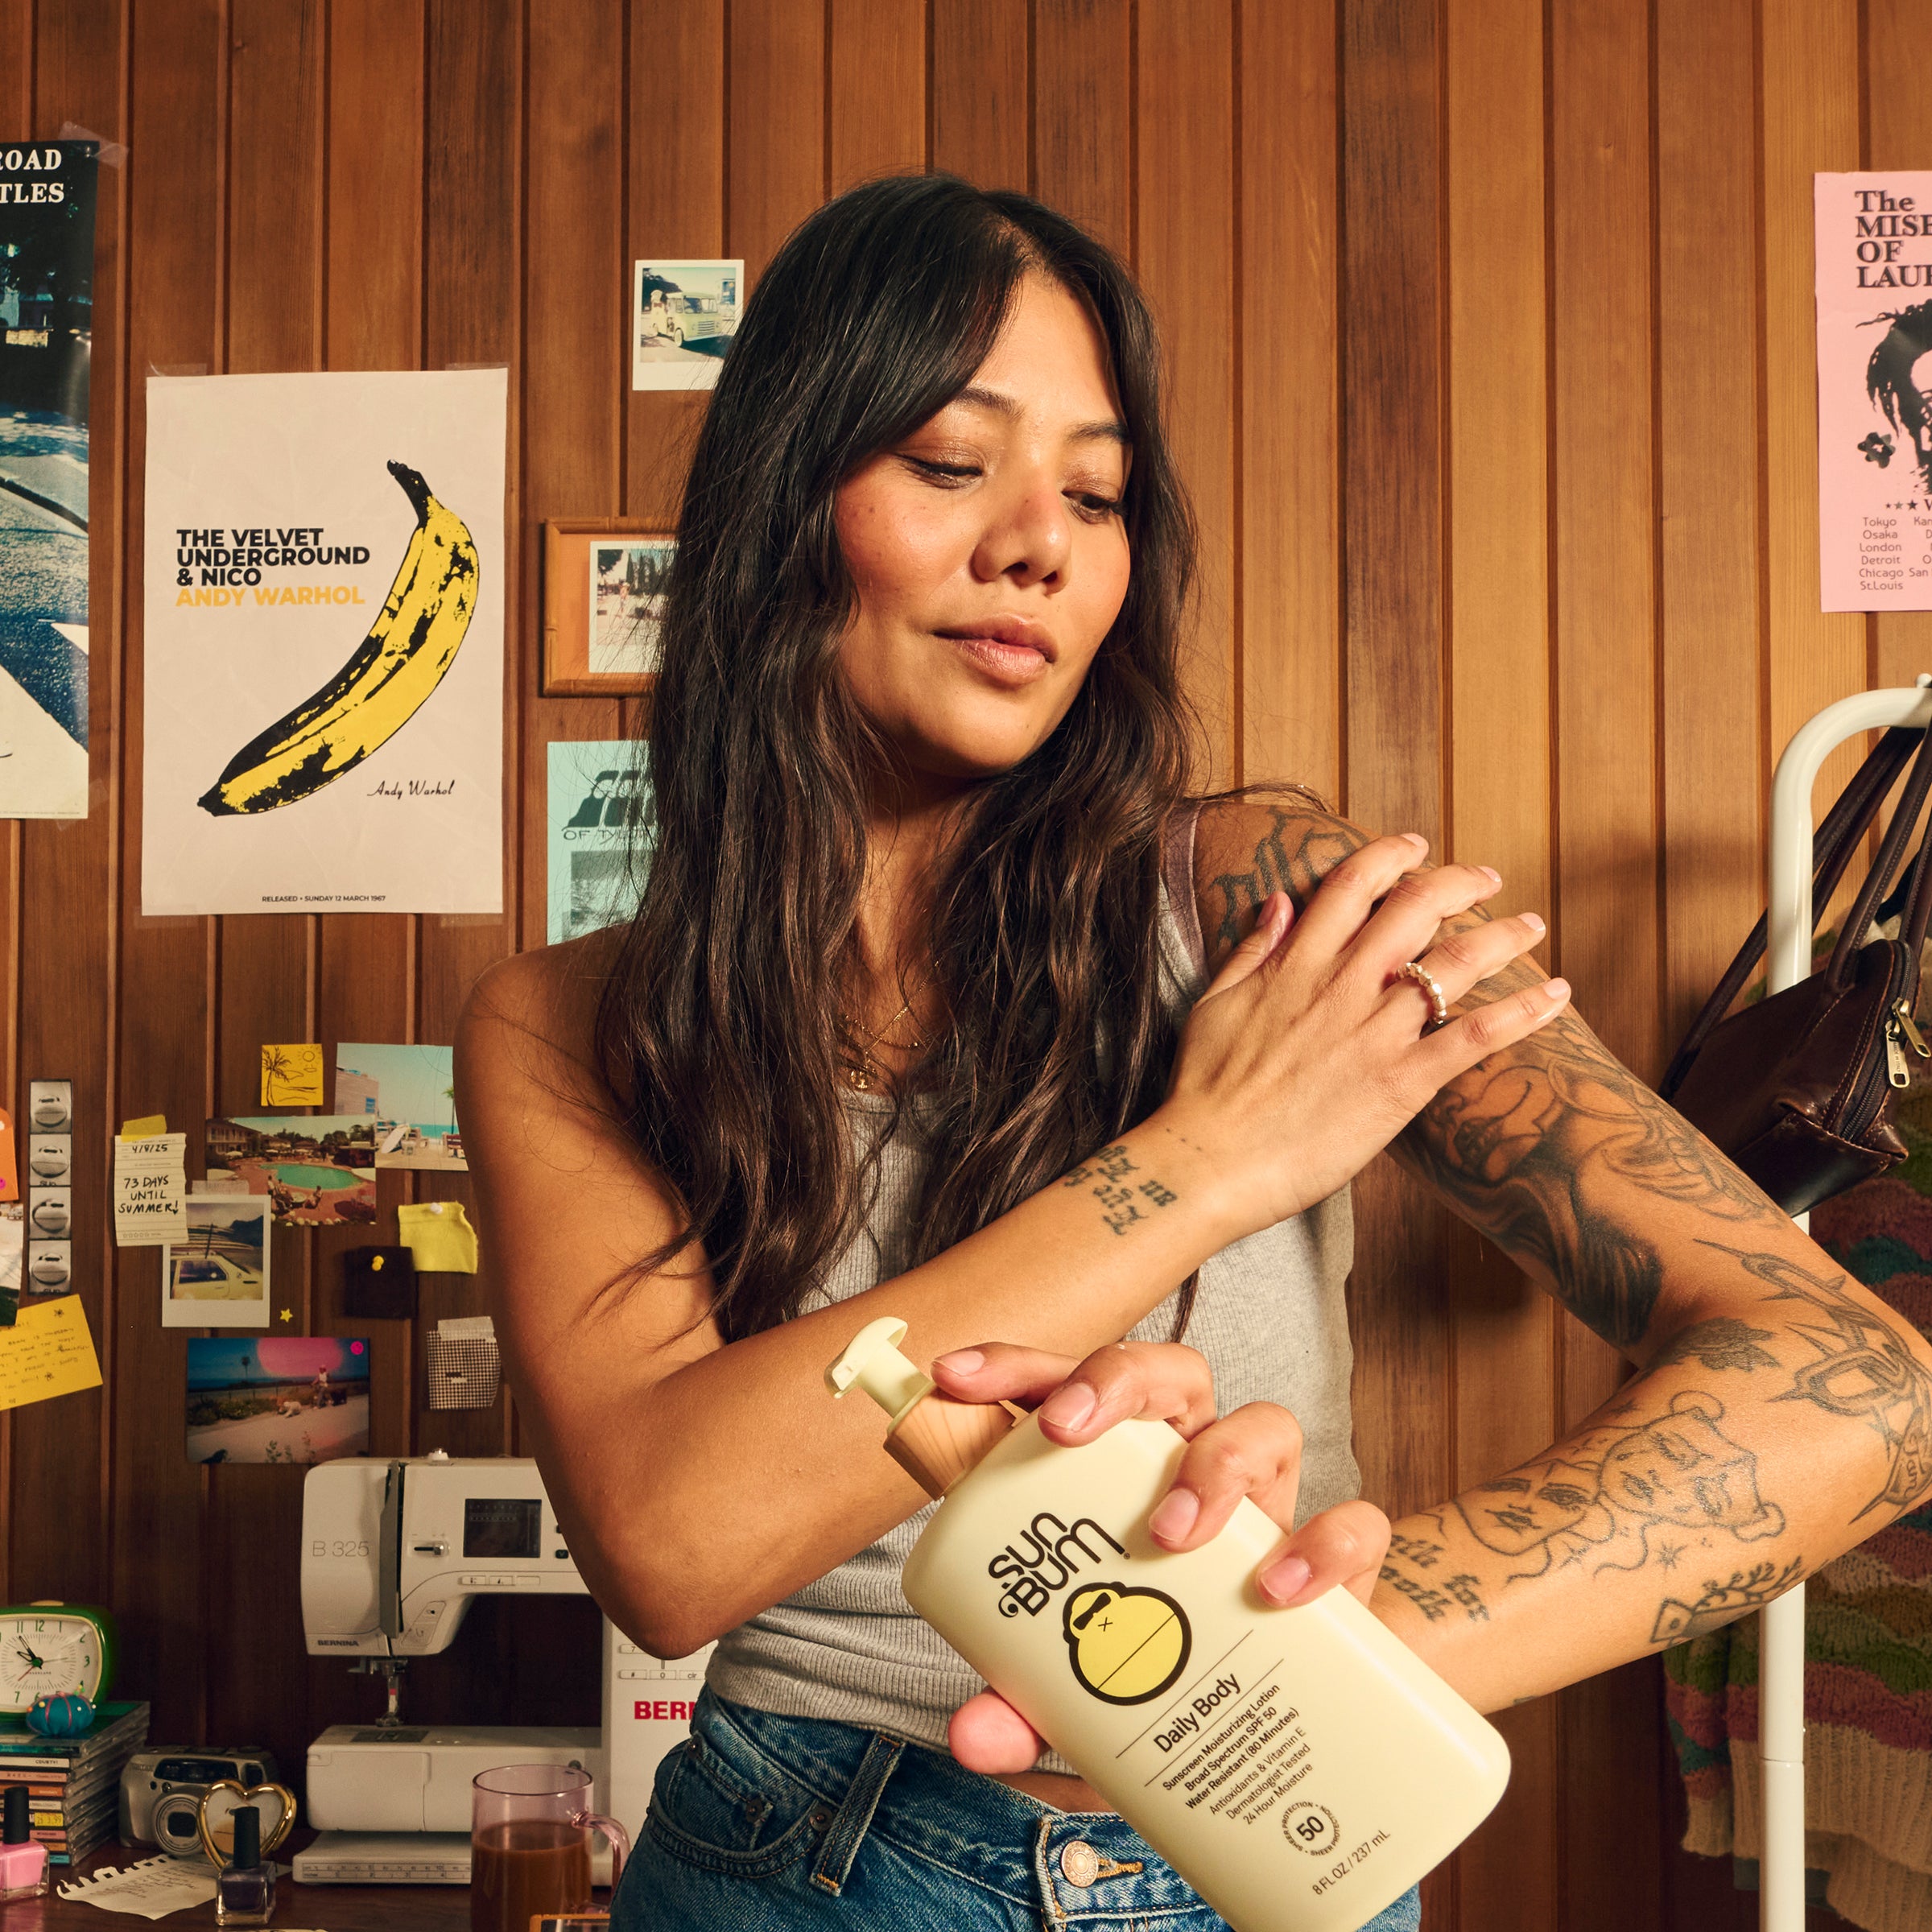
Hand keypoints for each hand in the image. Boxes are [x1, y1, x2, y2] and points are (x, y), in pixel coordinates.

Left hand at [928, 1339, 1389, 1776]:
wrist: (1283, 1729)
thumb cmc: (1161, 1671)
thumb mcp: (1081, 1694)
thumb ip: (1023, 1706)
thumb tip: (972, 1738)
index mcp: (1121, 1472)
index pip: (1069, 1387)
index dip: (1016, 1366)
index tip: (956, 1376)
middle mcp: (1196, 1465)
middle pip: (1169, 1374)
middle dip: (1114, 1380)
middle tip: (1064, 1429)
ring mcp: (1272, 1508)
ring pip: (1264, 1423)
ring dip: (1214, 1463)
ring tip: (1169, 1534)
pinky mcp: (1340, 1564)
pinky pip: (1354, 1523)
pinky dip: (1320, 1547)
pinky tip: (1275, 1590)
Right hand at [1164, 833, 1564, 1230]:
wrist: (1208, 1162)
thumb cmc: (1202, 1091)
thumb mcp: (1215, 1004)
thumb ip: (1252, 950)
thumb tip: (1280, 903)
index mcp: (1296, 965)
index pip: (1353, 885)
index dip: (1391, 856)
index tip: (1416, 847)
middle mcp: (1343, 987)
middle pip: (1417, 909)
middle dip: (1460, 883)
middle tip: (1486, 880)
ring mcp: (1376, 1033)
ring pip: (1457, 964)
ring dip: (1503, 936)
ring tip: (1530, 926)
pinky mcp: (1402, 1083)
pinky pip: (1476, 1038)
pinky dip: (1522, 1012)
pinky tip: (1556, 996)